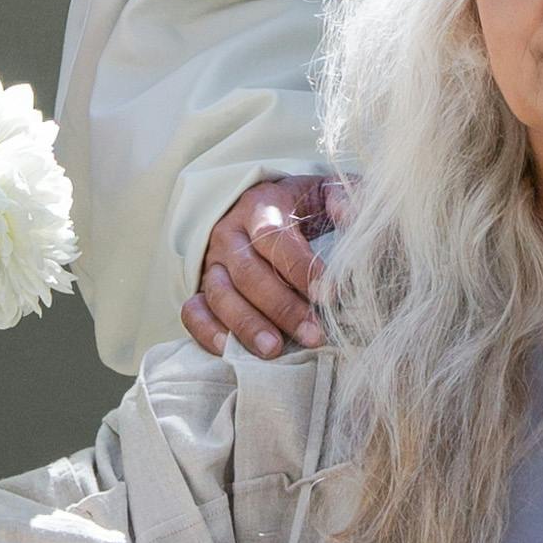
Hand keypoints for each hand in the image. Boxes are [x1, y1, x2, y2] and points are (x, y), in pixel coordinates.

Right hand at [186, 174, 346, 358]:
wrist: (262, 209)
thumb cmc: (302, 207)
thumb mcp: (324, 192)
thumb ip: (343, 198)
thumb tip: (350, 214)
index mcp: (261, 206)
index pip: (274, 237)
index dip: (300, 269)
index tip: (329, 295)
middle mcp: (230, 234)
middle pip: (248, 272)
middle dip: (282, 307)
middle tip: (314, 334)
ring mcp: (212, 263)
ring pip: (220, 294)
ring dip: (247, 326)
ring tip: (275, 350)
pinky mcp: (201, 288)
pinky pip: (193, 311)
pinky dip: (207, 332)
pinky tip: (231, 350)